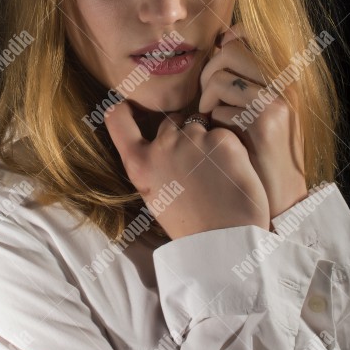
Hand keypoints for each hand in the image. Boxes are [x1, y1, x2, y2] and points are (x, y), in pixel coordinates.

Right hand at [104, 99, 269, 239]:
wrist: (224, 243)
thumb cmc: (190, 224)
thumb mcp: (153, 195)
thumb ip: (150, 163)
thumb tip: (155, 139)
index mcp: (139, 163)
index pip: (118, 119)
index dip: (123, 109)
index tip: (129, 106)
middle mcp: (162, 146)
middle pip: (171, 121)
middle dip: (183, 133)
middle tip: (197, 168)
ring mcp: (193, 139)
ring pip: (201, 125)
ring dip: (208, 140)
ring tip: (216, 174)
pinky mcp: (222, 139)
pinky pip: (224, 133)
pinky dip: (229, 148)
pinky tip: (231, 173)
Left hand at [199, 23, 306, 219]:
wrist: (283, 200)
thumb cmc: (261, 156)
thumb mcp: (259, 113)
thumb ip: (244, 83)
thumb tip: (218, 50)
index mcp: (283, 77)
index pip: (250, 34)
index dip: (225, 41)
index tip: (214, 59)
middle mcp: (284, 83)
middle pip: (230, 51)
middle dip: (208, 73)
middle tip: (206, 99)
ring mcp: (276, 101)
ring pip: (221, 78)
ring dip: (206, 99)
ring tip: (209, 118)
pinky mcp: (265, 122)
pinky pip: (221, 107)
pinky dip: (213, 122)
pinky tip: (222, 138)